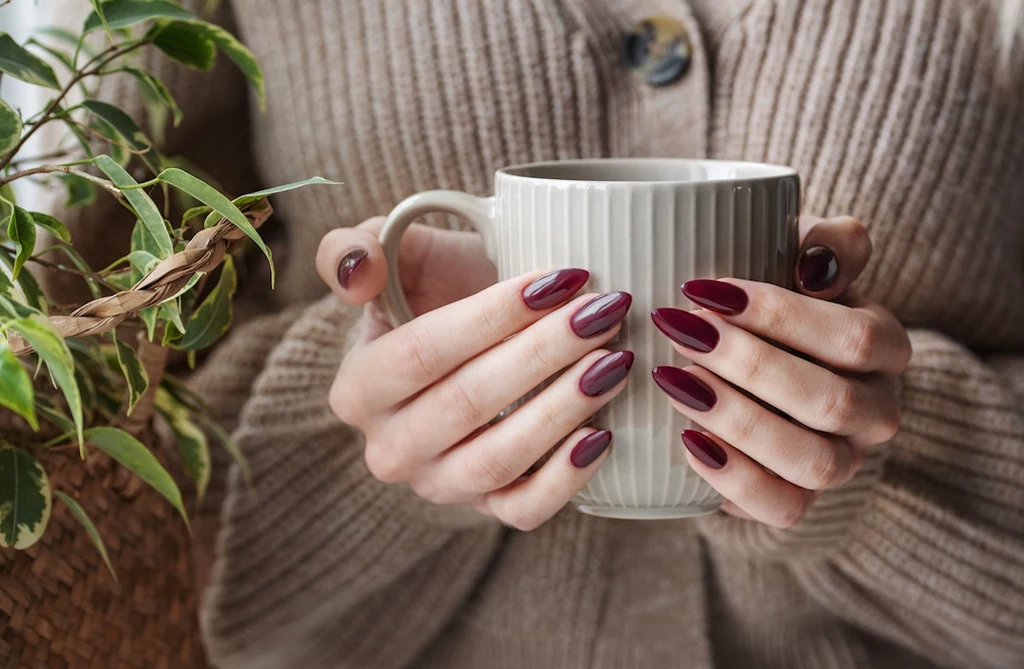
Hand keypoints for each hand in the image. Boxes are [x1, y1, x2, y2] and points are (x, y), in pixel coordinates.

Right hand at [316, 218, 634, 529]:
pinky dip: (565, 478)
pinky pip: (524, 510)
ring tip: (615, 360)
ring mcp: (437, 485)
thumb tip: (358, 272)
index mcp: (358, 387)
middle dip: (543, 354)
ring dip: (562, 409)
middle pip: (467, 403)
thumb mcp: (396, 255)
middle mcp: (389, 448)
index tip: (559, 280)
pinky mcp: (486, 509)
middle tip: (603, 313)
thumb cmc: (440, 289)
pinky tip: (603, 433)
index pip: (422, 352)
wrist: (473, 342)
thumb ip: (354, 247)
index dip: (492, 317)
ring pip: (497, 459)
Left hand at [651, 216, 911, 527]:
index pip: (856, 338)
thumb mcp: (794, 250)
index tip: (703, 289)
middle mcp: (874, 410)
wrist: (745, 359)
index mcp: (883, 346)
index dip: (782, 316)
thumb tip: (814, 265)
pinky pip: (783, 508)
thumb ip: (825, 242)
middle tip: (678, 331)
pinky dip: (735, 479)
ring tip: (674, 381)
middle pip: (831, 402)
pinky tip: (687, 439)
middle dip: (748, 366)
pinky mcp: (798, 500)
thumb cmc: (769, 293)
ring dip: (739, 421)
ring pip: (813, 462)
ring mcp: (841, 462)